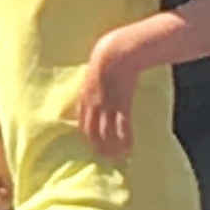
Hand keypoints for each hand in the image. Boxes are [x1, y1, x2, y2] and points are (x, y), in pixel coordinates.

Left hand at [75, 36, 145, 156]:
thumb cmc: (107, 59)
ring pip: (106, 131)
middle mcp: (93, 104)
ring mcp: (107, 105)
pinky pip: (122, 125)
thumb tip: (95, 92)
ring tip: (115, 158)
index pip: (82, 122)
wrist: (116, 52)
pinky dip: (124, 138)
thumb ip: (92, 86)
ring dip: (110, 146)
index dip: (86, 135)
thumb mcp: (93, 73)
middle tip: (103, 158)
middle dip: (97, 145)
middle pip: (92, 130)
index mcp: (84, 96)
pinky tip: (127, 148)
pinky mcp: (122, 103)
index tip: (89, 145)